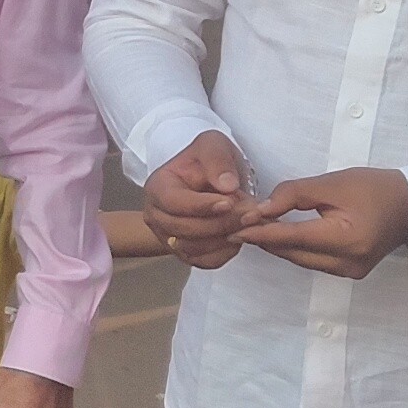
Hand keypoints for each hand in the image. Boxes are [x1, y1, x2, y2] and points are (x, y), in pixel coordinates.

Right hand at [143, 131, 256, 266]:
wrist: (211, 181)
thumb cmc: (208, 162)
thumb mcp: (213, 145)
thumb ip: (218, 160)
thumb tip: (227, 186)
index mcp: (157, 187)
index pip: (173, 202)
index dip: (201, 205)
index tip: (229, 201)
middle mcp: (156, 215)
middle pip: (185, 229)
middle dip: (221, 223)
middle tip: (251, 213)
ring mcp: (168, 238)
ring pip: (195, 249)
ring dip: (226, 238)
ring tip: (250, 221)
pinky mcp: (185, 254)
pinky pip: (205, 262)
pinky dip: (225, 252)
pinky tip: (240, 234)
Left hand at [234, 167, 407, 279]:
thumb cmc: (374, 188)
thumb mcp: (333, 183)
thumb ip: (294, 194)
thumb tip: (261, 208)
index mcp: (346, 240)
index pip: (293, 238)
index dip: (262, 233)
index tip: (236, 227)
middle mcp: (347, 263)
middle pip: (294, 253)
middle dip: (265, 239)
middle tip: (239, 224)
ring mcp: (349, 272)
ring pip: (301, 260)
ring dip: (278, 245)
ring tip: (254, 228)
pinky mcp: (349, 272)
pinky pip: (313, 262)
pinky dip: (295, 249)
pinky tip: (280, 236)